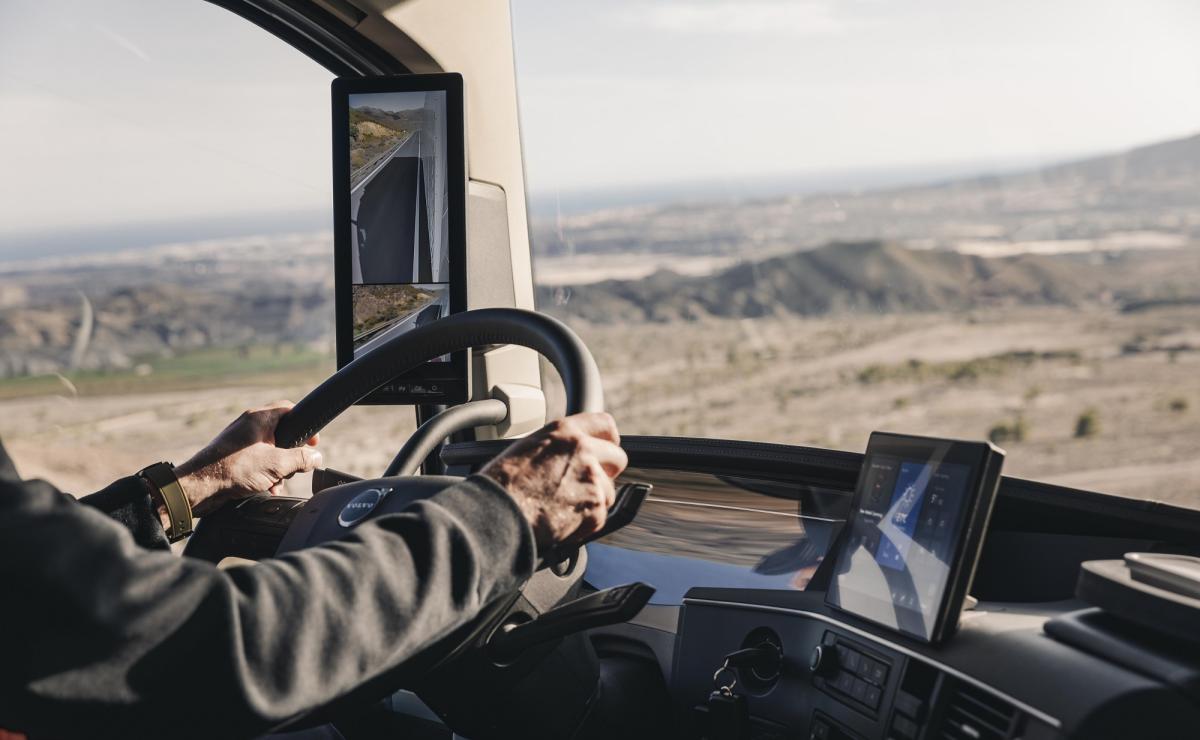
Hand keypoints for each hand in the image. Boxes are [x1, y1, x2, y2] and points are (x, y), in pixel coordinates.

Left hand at [170, 401, 321, 517]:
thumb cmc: (233, 469)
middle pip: (281, 432)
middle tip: (295, 466)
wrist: (199, 487)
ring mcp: (240, 441)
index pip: (289, 408)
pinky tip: (266, 487)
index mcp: (259, 419)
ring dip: (278, 468)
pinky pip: (257, 460)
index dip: (304, 424)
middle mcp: (248, 426)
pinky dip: (265, 472)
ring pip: (270, 449)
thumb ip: (301, 459)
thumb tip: (316, 457)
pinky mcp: (233, 456)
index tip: (313, 442)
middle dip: (291, 454)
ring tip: (278, 481)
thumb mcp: (276, 464)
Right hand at [481, 412, 627, 550]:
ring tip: (563, 507)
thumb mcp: (527, 448)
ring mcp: (592, 479)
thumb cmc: (501, 485)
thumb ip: (557, 446)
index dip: (607, 441)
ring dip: (592, 501)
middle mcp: (583, 450)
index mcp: (565, 432)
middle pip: (617, 459)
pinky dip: (584, 524)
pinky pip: (600, 517)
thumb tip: (568, 454)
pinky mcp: (595, 509)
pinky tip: (561, 521)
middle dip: (605, 473)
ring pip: (609, 492)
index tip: (605, 451)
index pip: (605, 425)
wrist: (496, 514)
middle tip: (582, 485)